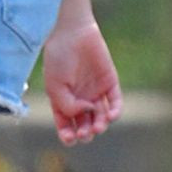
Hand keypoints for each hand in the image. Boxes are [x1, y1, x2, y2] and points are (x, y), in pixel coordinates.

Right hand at [41, 19, 123, 145]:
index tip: (70, 138)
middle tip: (84, 132)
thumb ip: (67, 105)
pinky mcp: (110, 83)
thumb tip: (87, 114)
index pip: (66, 125)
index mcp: (62, 101)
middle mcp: (80, 100)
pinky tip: (111, 116)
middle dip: (85, 133)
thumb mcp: (55, 85)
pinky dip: (115, 112)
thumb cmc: (58, 58)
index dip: (68, 136)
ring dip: (100, 126)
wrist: (73, 33)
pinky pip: (115, 102)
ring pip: (101, 118)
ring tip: (98, 126)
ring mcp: (95, 92)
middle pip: (85, 125)